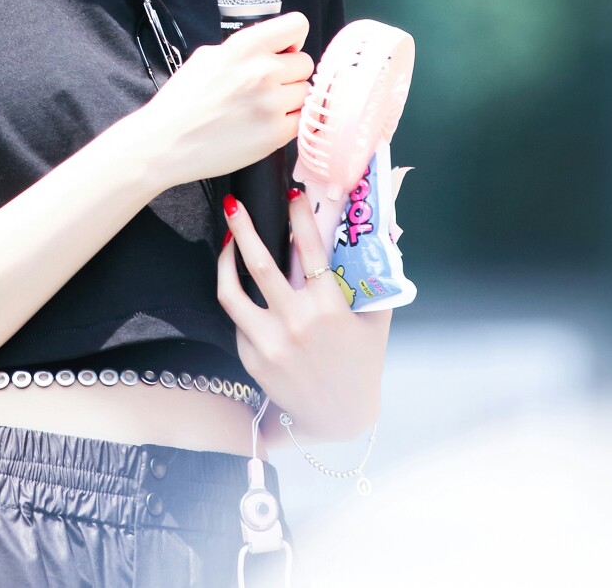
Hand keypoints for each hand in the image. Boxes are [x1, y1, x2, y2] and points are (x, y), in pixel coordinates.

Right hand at [140, 11, 313, 188]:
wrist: (166, 143)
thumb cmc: (182, 102)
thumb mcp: (207, 57)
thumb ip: (244, 49)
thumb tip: (274, 49)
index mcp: (244, 47)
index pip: (298, 25)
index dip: (293, 40)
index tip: (284, 51)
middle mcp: (262, 71)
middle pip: (305, 63)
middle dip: (289, 73)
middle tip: (265, 86)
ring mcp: (271, 104)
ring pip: (304, 92)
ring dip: (289, 100)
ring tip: (260, 108)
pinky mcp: (276, 133)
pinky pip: (300, 120)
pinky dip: (286, 123)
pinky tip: (262, 124)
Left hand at [217, 185, 392, 441]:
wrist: (339, 417)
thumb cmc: (362, 362)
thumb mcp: (377, 319)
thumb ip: (378, 276)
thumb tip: (386, 229)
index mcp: (330, 309)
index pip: (311, 250)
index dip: (300, 217)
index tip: (292, 194)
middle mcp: (297, 323)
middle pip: (260, 265)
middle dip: (244, 229)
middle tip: (234, 204)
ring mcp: (270, 343)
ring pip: (232, 293)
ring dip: (225, 261)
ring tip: (226, 242)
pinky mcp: (252, 359)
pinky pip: (238, 321)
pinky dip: (238, 299)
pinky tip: (239, 286)